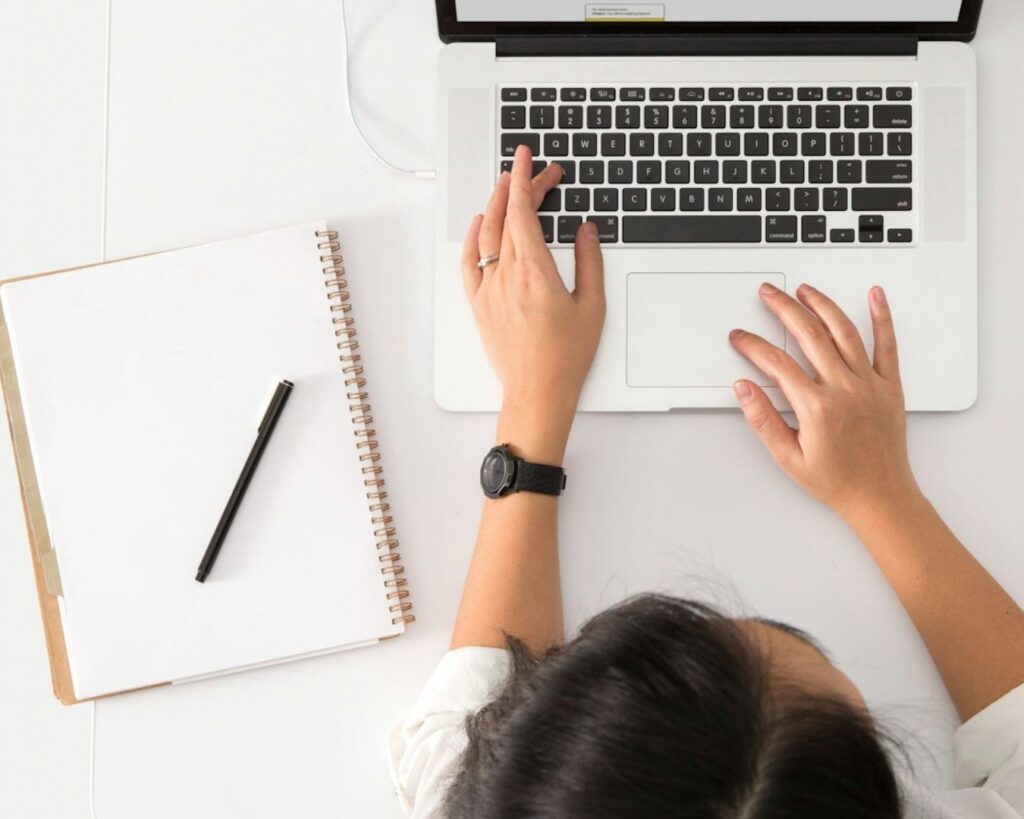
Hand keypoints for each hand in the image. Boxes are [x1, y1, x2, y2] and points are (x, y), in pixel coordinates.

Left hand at [462, 145, 605, 427]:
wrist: (537, 392)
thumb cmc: (565, 357)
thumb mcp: (592, 306)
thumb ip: (590, 262)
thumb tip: (586, 230)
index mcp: (535, 271)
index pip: (523, 211)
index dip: (525, 180)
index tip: (529, 159)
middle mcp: (506, 276)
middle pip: (506, 217)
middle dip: (518, 186)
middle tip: (533, 171)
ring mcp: (488, 289)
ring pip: (486, 234)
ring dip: (495, 205)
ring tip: (507, 186)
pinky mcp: (479, 305)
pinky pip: (469, 262)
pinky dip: (473, 237)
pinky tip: (480, 224)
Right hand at [730, 283, 920, 521]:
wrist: (880, 496)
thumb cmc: (836, 481)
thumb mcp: (788, 458)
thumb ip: (763, 419)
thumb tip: (744, 388)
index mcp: (817, 408)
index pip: (776, 364)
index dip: (753, 345)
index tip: (741, 337)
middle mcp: (845, 390)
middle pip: (809, 335)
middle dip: (784, 308)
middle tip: (768, 293)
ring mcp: (870, 385)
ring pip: (844, 332)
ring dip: (822, 305)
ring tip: (805, 290)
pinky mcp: (890, 386)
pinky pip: (887, 345)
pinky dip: (882, 317)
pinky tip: (875, 296)